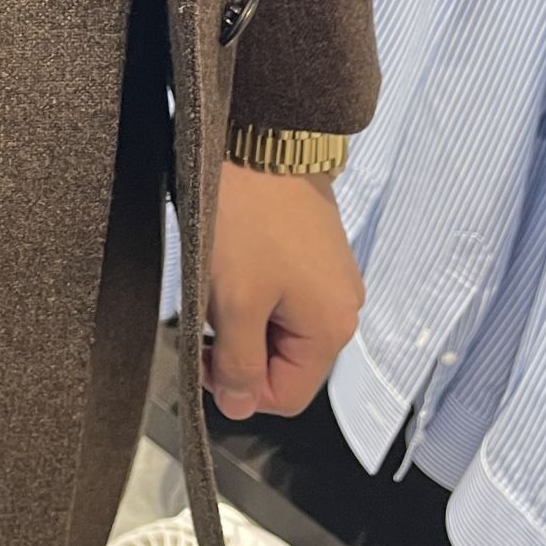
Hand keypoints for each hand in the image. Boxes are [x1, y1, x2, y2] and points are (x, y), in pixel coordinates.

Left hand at [203, 162, 364, 422]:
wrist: (262, 138)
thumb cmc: (247, 221)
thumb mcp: (233, 303)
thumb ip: (238, 365)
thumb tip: (240, 408)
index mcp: (332, 329)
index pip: (285, 396)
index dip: (238, 384)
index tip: (203, 349)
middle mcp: (343, 306)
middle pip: (282, 360)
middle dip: (239, 341)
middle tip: (210, 301)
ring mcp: (332, 276)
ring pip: (276, 324)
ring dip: (241, 310)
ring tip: (222, 271)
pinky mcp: (316, 249)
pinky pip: (281, 291)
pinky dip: (251, 284)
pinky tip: (234, 254)